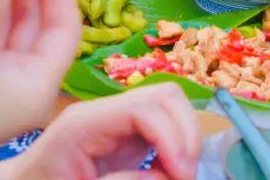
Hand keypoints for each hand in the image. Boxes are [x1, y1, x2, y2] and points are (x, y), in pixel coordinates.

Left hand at [8, 85, 201, 179]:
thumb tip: (165, 176)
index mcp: (83, 124)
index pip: (144, 108)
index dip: (173, 137)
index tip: (181, 174)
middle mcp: (103, 112)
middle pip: (165, 96)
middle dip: (186, 133)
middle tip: (184, 175)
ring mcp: (116, 120)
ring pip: (170, 106)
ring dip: (185, 138)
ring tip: (179, 174)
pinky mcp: (124, 134)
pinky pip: (163, 126)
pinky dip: (176, 146)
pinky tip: (169, 171)